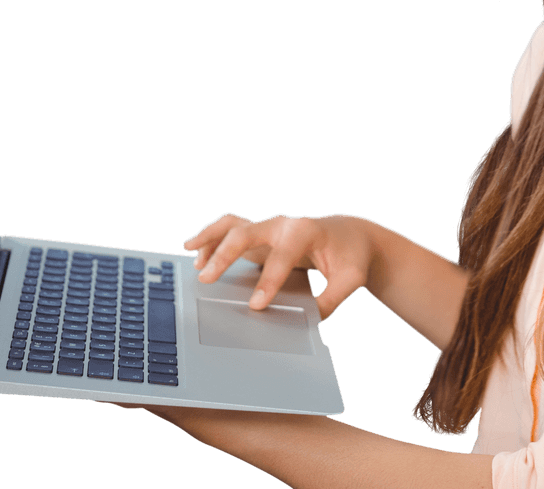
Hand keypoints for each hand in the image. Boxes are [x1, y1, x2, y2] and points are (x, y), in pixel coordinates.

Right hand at [183, 213, 374, 318]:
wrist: (351, 235)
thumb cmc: (351, 256)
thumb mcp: (351, 278)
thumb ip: (334, 298)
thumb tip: (313, 319)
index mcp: (306, 231)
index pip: (282, 256)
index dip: (269, 281)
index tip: (256, 305)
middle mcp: (284, 224)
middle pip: (248, 232)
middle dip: (226, 255)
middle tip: (207, 279)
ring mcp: (270, 226)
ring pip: (233, 223)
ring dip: (211, 237)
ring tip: (192, 255)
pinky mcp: (262, 234)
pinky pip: (232, 229)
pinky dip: (213, 237)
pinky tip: (197, 251)